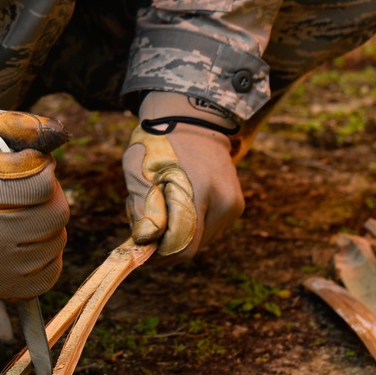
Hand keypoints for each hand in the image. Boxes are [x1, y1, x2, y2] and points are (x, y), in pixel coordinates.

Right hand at [0, 107, 69, 299]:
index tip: (32, 164)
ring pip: (56, 244)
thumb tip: (58, 133)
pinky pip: (48, 276)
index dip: (44, 168)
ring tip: (26, 212)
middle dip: (52, 195)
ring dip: (49, 224)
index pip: (43, 185)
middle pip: (56, 216)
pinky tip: (28, 239)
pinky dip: (46, 256)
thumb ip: (17, 124)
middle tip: (35, 189)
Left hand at [123, 92, 243, 258]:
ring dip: (179, 232)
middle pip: (192, 246)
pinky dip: (191, 224)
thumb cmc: (159, 142)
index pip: (183, 246)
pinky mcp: (236, 205)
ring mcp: (234, 204)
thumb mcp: (139, 167)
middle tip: (147, 217)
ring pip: (201, 240)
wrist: (192, 121)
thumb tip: (145, 240)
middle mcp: (225, 202)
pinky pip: (209, 229)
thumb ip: (142, 205)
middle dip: (166, 241)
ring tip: (163, 203)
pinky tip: (178, 200)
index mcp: (201, 190)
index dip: (160, 254)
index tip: (141, 247)